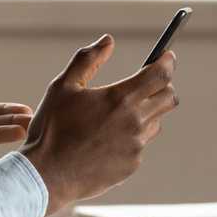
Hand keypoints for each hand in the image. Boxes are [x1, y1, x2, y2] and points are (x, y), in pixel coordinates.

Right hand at [20, 34, 178, 216]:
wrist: (48, 175)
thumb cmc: (52, 128)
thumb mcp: (62, 87)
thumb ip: (87, 59)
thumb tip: (107, 41)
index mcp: (119, 99)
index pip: (159, 75)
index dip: (167, 62)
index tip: (167, 57)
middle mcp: (134, 122)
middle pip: (168, 98)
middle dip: (162, 86)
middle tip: (146, 83)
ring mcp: (136, 146)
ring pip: (155, 122)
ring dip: (146, 112)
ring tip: (116, 115)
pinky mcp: (132, 165)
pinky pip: (140, 145)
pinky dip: (131, 137)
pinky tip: (105, 139)